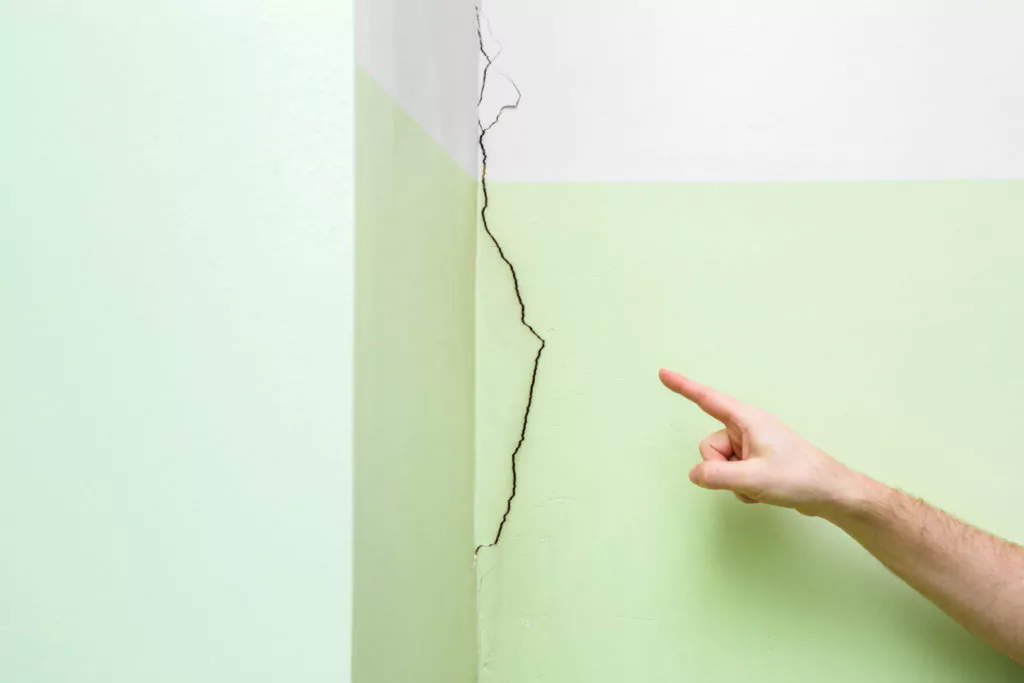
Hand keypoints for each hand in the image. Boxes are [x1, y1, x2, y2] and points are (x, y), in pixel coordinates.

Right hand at [659, 368, 857, 516]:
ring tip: (759, 486)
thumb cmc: (798, 478)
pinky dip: (742, 487)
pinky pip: (732, 474)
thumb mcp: (752, 479)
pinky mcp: (755, 461)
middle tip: (746, 478)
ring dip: (733, 481)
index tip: (663, 373)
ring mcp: (751, 445)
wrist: (829, 492)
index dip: (682, 386)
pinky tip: (762, 492)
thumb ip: (717, 476)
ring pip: (720, 463)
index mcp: (747, 420)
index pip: (707, 399)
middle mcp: (746, 428)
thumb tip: (694, 474)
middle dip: (720, 468)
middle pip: (709, 446)